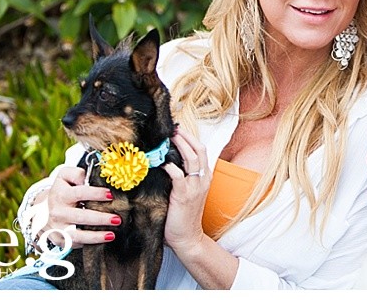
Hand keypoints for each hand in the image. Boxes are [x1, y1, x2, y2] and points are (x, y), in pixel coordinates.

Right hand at [43, 166, 118, 247]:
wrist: (41, 211)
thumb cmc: (61, 191)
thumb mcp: (64, 176)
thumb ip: (76, 173)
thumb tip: (88, 178)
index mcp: (61, 195)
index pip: (80, 193)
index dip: (96, 194)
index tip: (111, 195)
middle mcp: (59, 212)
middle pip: (81, 217)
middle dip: (101, 219)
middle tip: (117, 219)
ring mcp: (58, 228)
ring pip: (77, 235)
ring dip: (96, 236)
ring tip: (112, 235)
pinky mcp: (60, 240)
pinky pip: (75, 244)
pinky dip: (89, 244)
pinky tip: (102, 240)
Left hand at [163, 128, 210, 258]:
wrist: (188, 238)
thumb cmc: (183, 216)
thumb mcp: (186, 192)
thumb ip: (181, 177)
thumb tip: (164, 160)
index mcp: (204, 177)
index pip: (201, 150)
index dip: (190, 138)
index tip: (178, 129)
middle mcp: (202, 179)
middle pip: (199, 149)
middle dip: (186, 136)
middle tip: (173, 128)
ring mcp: (195, 187)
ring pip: (192, 158)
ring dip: (180, 145)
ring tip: (169, 137)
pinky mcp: (184, 195)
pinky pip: (179, 176)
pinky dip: (171, 166)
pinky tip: (162, 162)